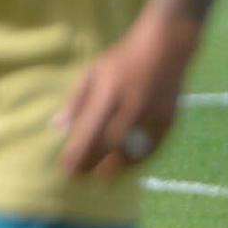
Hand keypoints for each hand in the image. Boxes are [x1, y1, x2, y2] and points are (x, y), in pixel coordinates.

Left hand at [57, 13, 197, 177]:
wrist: (164, 49)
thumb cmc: (122, 59)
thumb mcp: (93, 73)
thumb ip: (76, 101)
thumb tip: (58, 126)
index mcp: (108, 95)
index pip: (88, 133)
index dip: (77, 154)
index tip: (66, 168)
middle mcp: (130, 109)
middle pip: (108, 146)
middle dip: (93, 164)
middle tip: (80, 177)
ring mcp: (152, 116)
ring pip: (132, 151)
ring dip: (116, 168)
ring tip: (102, 178)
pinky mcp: (169, 121)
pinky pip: (152, 148)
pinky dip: (139, 160)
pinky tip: (127, 166)